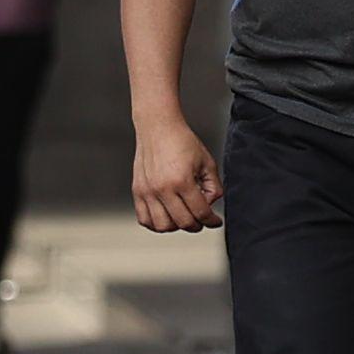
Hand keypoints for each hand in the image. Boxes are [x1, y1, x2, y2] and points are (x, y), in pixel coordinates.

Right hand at [131, 116, 222, 233]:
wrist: (158, 127)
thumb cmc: (181, 141)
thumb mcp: (207, 162)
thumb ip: (214, 186)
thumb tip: (210, 204)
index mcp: (182, 180)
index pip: (200, 212)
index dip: (212, 220)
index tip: (215, 221)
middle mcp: (163, 188)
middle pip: (183, 222)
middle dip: (196, 225)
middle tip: (201, 220)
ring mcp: (148, 191)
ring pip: (162, 226)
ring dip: (176, 226)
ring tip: (182, 218)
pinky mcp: (138, 190)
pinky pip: (144, 218)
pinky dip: (155, 223)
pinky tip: (165, 217)